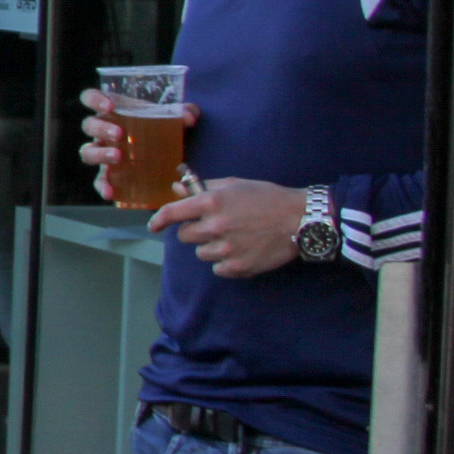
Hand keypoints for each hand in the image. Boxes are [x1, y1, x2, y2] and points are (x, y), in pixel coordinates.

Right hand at [80, 87, 207, 196]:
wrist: (172, 158)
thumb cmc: (165, 130)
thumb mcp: (175, 118)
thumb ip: (185, 112)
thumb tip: (188, 117)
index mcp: (114, 112)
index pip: (91, 98)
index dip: (94, 100)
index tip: (109, 107)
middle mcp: (104, 132)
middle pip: (89, 125)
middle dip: (101, 128)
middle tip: (120, 134)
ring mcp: (104, 154)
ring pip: (88, 152)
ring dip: (100, 153)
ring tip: (118, 157)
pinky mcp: (110, 176)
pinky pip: (98, 181)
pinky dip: (102, 186)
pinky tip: (111, 192)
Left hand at [146, 177, 302, 277]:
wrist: (300, 219)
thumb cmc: (267, 197)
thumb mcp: (234, 185)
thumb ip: (203, 188)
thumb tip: (176, 188)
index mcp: (211, 202)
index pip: (171, 213)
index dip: (158, 221)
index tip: (154, 227)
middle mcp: (214, 226)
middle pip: (184, 237)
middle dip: (194, 232)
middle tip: (214, 227)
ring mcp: (226, 248)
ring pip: (201, 253)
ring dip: (211, 247)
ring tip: (233, 238)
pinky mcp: (238, 266)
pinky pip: (217, 268)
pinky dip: (225, 262)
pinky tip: (241, 250)